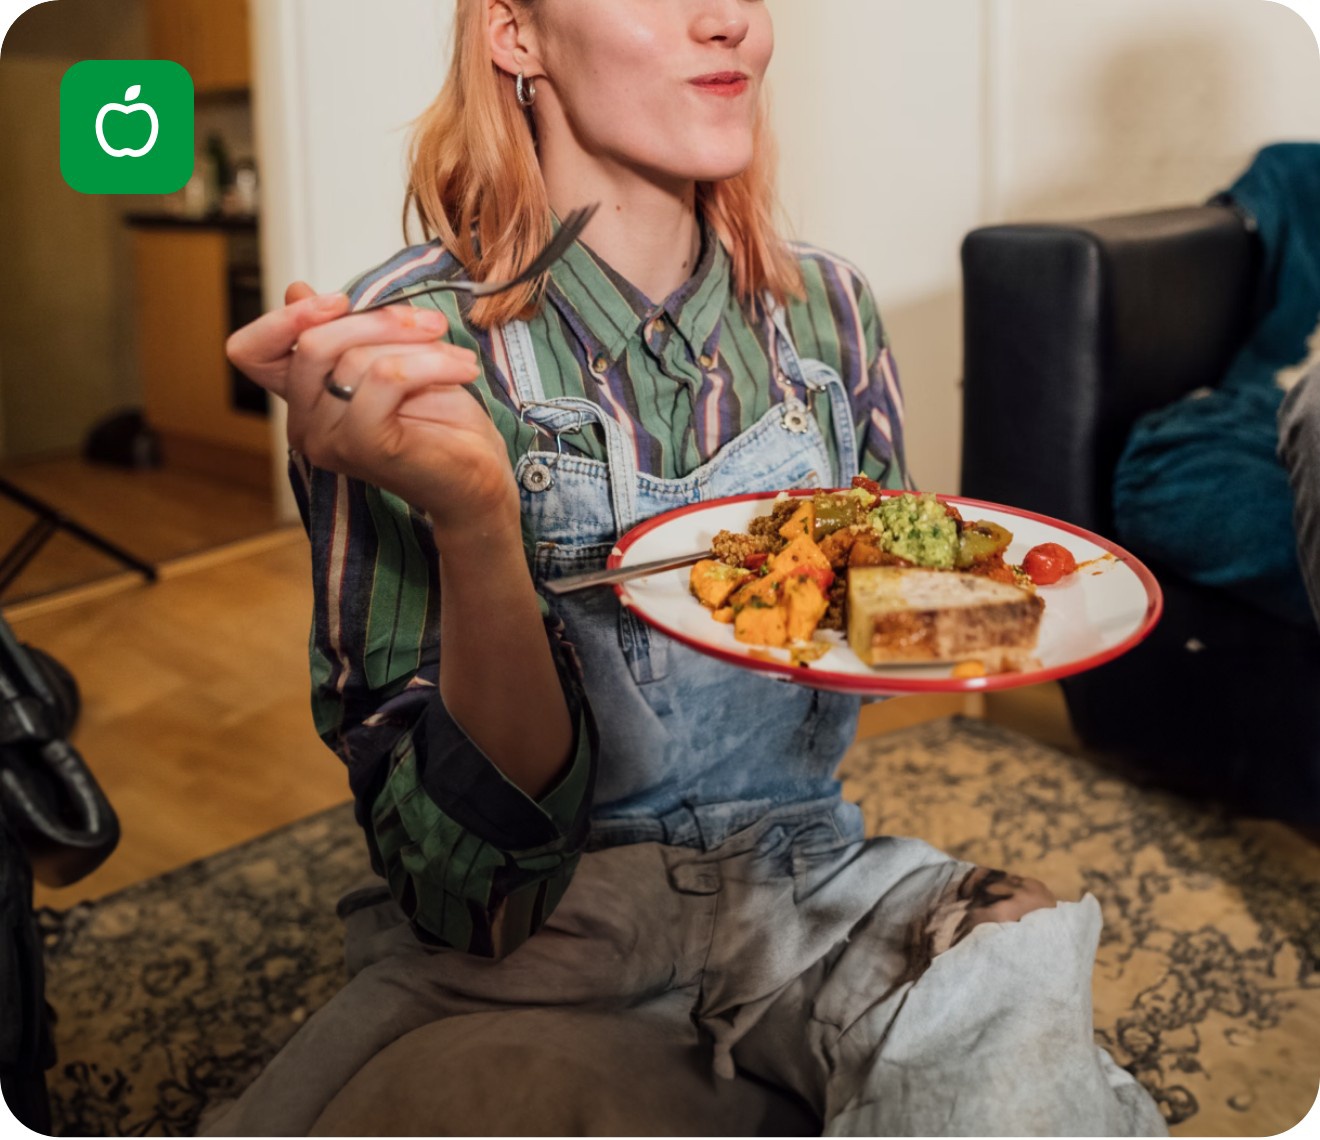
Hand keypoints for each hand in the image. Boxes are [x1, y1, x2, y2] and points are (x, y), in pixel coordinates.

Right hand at [226, 283, 518, 539]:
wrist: (478, 479)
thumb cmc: (440, 423)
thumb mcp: (388, 359)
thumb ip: (345, 332)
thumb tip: (296, 290)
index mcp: (304, 400)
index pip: (249, 352)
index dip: (282, 317)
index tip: (340, 300)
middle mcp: (306, 425)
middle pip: (312, 342)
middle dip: (377, 319)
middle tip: (431, 324)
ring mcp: (330, 440)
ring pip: (354, 357)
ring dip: (418, 344)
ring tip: (457, 358)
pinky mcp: (364, 445)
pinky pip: (385, 376)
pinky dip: (430, 363)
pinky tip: (462, 369)